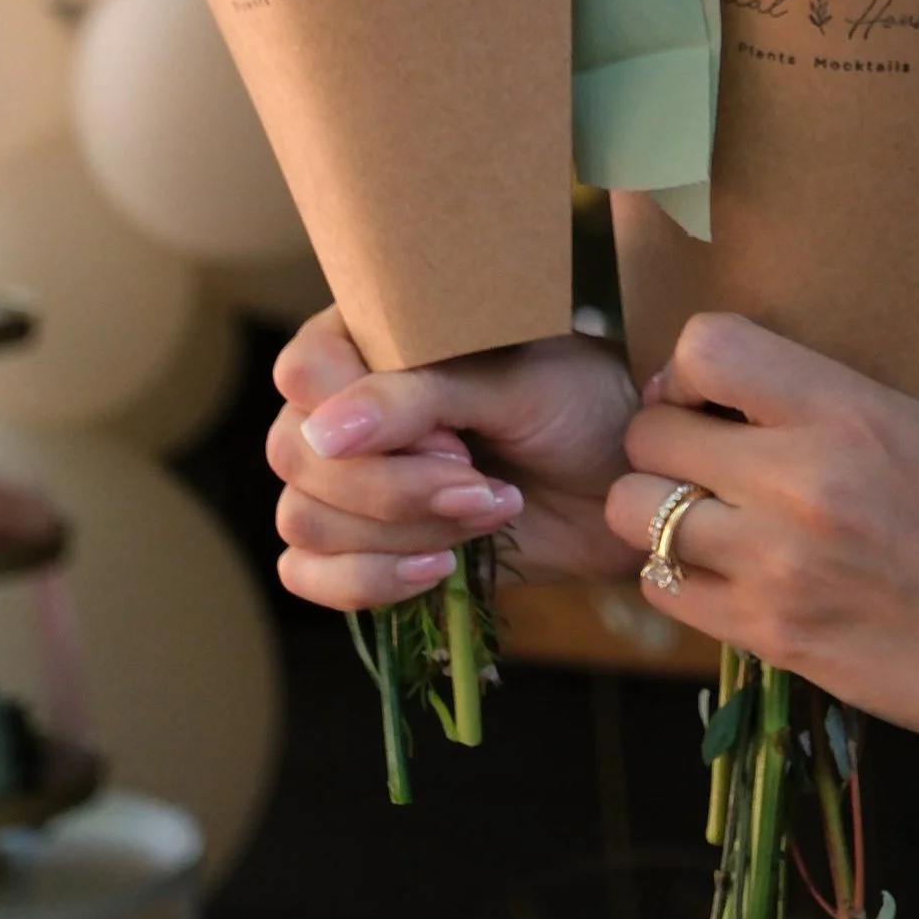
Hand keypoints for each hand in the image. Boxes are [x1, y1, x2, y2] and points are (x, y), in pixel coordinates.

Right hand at [268, 313, 640, 612]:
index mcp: (370, 337)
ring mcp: (345, 479)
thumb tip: (326, 433)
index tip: (456, 438)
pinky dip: (368, 582)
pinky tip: (443, 568)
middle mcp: (342, 404)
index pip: (303, 372)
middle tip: (482, 483)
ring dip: (400, 532)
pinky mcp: (362, 544)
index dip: (368, 418)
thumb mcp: (514, 383)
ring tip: (486, 513)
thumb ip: (417, 398)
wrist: (623, 482)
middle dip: (394, 487)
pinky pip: (306, 574)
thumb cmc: (579, 405)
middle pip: (296, 454)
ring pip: (303, 519)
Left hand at [602, 312, 918, 785]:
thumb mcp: (918, 431)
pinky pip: (663, 589)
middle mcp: (803, 481)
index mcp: (850, 411)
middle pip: (648, 435)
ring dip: (658, 517)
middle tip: (701, 468)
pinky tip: (729, 579)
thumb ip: (819, 405)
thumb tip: (720, 390)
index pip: (705, 346)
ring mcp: (779, 565)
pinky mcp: (773, 637)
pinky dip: (680, 581)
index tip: (710, 402)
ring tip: (707, 525)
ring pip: (634, 514)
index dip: (688, 373)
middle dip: (664, 447)